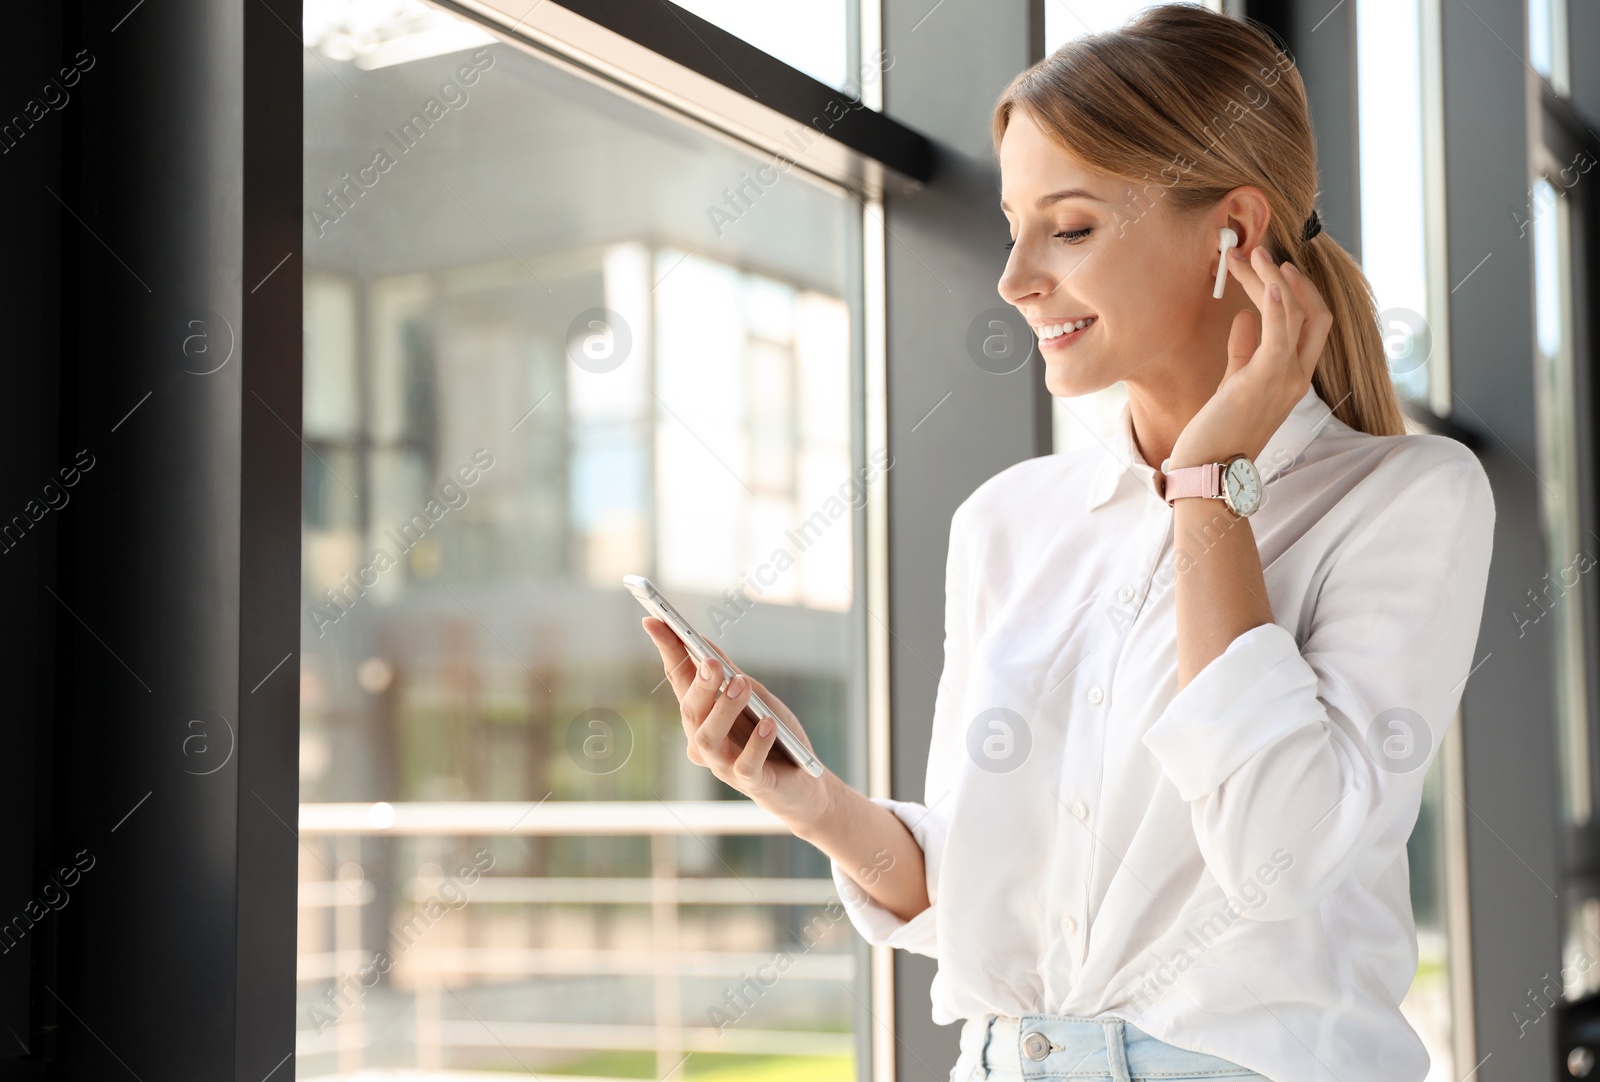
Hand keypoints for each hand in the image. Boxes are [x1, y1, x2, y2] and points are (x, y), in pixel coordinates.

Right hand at [641, 616, 831, 829]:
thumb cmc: (775, 736)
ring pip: (708, 738)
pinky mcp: (750, 783)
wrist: (803, 783)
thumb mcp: (755, 696)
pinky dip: (756, 743)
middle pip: (690, 710)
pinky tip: (768, 724)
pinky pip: (746, 764)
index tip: (654, 620)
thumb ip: (729, 673)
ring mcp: (724, 765)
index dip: (667, 650)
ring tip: (742, 684)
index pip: (678, 679)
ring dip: (724, 708)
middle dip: (700, 685)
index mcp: (702, 715)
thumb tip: (701, 640)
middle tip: (714, 664)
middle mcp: (704, 741)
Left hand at [1168, 243, 1333, 467]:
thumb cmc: (1217, 432)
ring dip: (1272, 278)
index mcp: (1292, 376)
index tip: (1269, 267)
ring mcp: (1285, 378)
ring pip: (1295, 314)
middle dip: (1286, 277)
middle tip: (1257, 251)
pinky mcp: (1264, 380)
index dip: (1294, 290)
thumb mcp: (1235, 383)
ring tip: (1251, 254)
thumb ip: (1244, 351)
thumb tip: (1245, 317)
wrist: (1209, 472)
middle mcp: (1297, 376)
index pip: (1309, 323)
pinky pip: (1279, 333)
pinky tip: (1265, 280)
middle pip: (1310, 312)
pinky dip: (1275, 303)